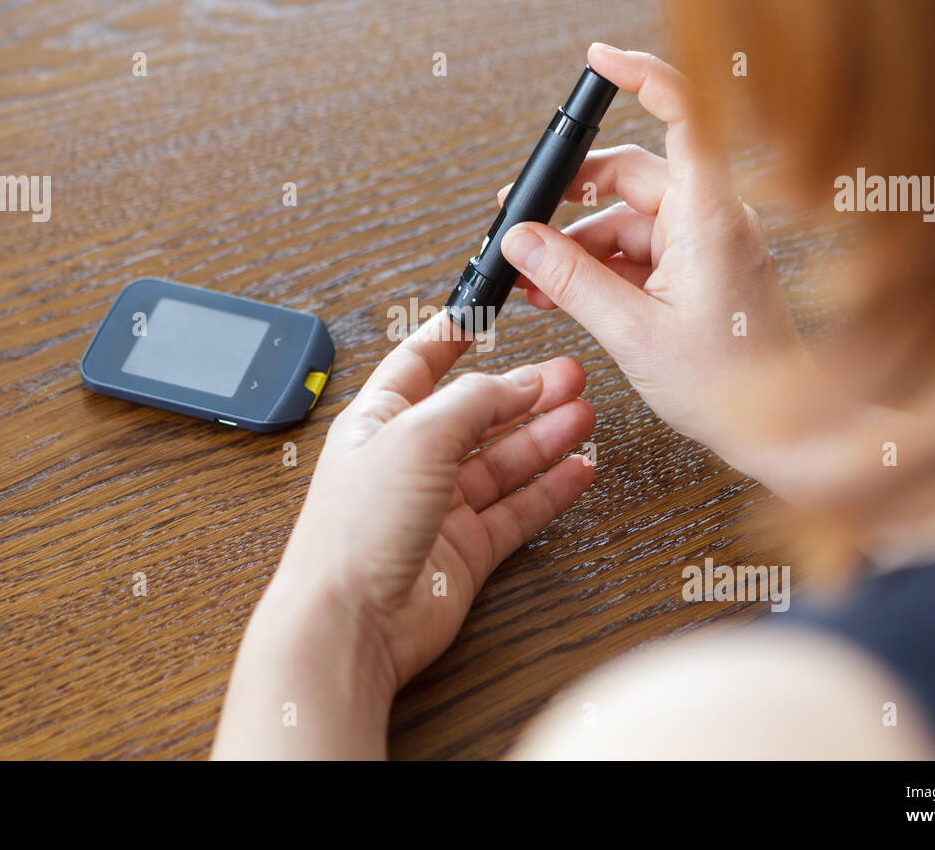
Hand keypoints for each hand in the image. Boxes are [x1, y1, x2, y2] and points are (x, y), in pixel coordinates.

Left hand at [214, 312, 594, 758]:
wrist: (350, 622)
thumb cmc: (354, 531)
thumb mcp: (417, 436)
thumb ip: (473, 402)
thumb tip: (519, 381)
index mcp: (379, 421)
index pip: (419, 365)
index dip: (451, 337)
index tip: (483, 312)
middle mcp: (409, 461)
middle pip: (476, 414)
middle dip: (522, 391)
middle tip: (569, 374)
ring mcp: (439, 508)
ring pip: (503, 461)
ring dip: (544, 436)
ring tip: (584, 413)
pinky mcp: (466, 551)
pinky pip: (518, 511)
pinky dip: (550, 490)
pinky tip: (578, 469)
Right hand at [498, 43, 812, 486]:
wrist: (780, 431)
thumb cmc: (730, 385)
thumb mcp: (632, 332)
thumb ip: (570, 281)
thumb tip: (521, 241)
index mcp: (708, 217)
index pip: (684, 116)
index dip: (642, 76)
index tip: (598, 59)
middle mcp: (709, 219)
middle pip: (630, 176)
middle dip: (570, 198)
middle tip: (520, 220)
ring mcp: (704, 245)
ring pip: (626, 219)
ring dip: (576, 244)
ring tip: (534, 281)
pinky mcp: (697, 271)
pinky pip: (638, 251)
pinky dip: (599, 266)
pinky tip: (562, 291)